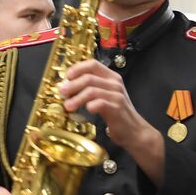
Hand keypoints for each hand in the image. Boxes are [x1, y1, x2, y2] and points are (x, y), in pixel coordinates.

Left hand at [59, 59, 165, 184]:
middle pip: (89, 77)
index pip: (93, 64)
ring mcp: (117, 95)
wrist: (133, 130)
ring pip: (91, 90)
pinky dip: (90, 106)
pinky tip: (86, 110)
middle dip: (72, 85)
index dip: (77, 68)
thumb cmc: (115, 113)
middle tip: (62, 93)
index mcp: (111, 77)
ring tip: (68, 106)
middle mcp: (115, 84)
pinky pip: (100, 103)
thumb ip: (90, 88)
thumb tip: (66, 86)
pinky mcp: (117, 108)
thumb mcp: (103, 96)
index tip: (67, 77)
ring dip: (76, 98)